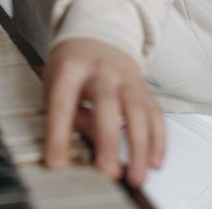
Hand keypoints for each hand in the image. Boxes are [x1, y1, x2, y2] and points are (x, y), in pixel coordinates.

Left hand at [43, 38, 164, 187]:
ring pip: (136, 110)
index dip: (58, 133)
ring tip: (135, 176)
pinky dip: (156, 140)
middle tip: (108, 171)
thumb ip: (70, 112)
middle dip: (108, 140)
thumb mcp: (55, 82)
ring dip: (139, 147)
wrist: (95, 36)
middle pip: (106, 102)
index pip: (62, 102)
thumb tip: (91, 141)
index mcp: (70, 68)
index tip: (57, 162)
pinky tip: (152, 162)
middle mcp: (100, 71)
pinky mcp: (143, 88)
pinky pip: (155, 114)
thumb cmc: (71, 66)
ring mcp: (125, 78)